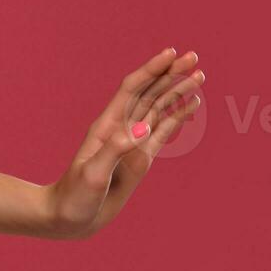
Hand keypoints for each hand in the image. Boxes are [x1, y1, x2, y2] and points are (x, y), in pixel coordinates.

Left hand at [45, 47, 205, 238]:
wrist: (70, 217)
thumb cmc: (75, 196)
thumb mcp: (93, 175)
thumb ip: (116, 150)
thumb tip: (143, 128)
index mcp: (108, 125)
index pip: (133, 88)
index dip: (151, 69)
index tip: (171, 54)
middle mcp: (121, 128)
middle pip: (149, 93)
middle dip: (171, 74)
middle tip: (194, 57)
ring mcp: (132, 142)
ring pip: (159, 109)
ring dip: (178, 91)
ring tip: (200, 76)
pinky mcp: (141, 158)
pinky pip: (163, 131)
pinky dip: (178, 117)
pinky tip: (191, 106)